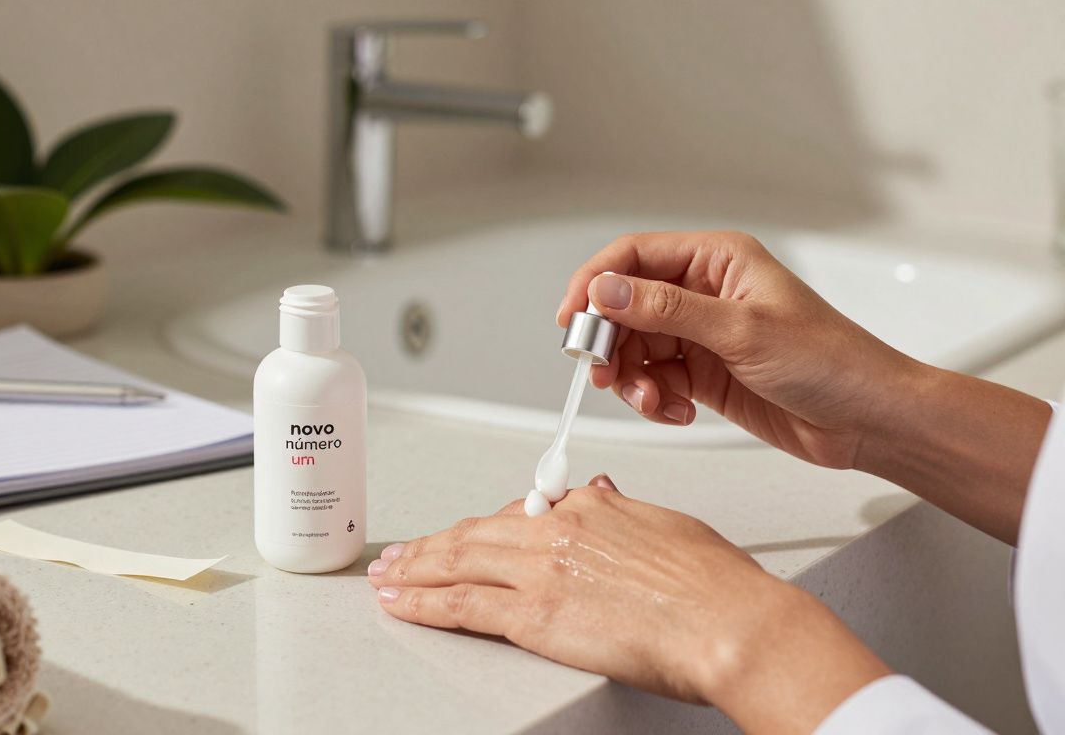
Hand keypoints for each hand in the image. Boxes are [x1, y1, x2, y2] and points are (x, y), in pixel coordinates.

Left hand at [369, 476, 889, 732]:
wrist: (731, 622)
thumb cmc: (717, 586)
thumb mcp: (669, 526)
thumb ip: (625, 513)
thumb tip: (603, 496)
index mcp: (590, 507)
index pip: (520, 514)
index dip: (487, 529)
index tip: (469, 536)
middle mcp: (557, 530)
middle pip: (475, 533)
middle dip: (431, 545)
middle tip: (401, 553)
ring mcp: (540, 570)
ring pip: (456, 562)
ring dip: (414, 569)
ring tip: (387, 576)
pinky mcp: (532, 615)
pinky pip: (460, 605)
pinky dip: (422, 602)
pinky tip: (400, 603)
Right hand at [556, 231, 916, 468]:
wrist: (868, 419)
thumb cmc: (830, 362)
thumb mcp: (741, 331)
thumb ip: (666, 309)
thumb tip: (606, 290)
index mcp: (718, 260)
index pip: (634, 257)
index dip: (596, 284)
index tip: (573, 320)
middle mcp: (706, 292)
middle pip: (626, 307)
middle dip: (611, 343)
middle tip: (605, 373)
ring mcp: (704, 334)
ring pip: (636, 349)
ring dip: (633, 379)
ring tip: (654, 402)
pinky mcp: (705, 373)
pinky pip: (656, 380)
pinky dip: (656, 400)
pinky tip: (678, 411)